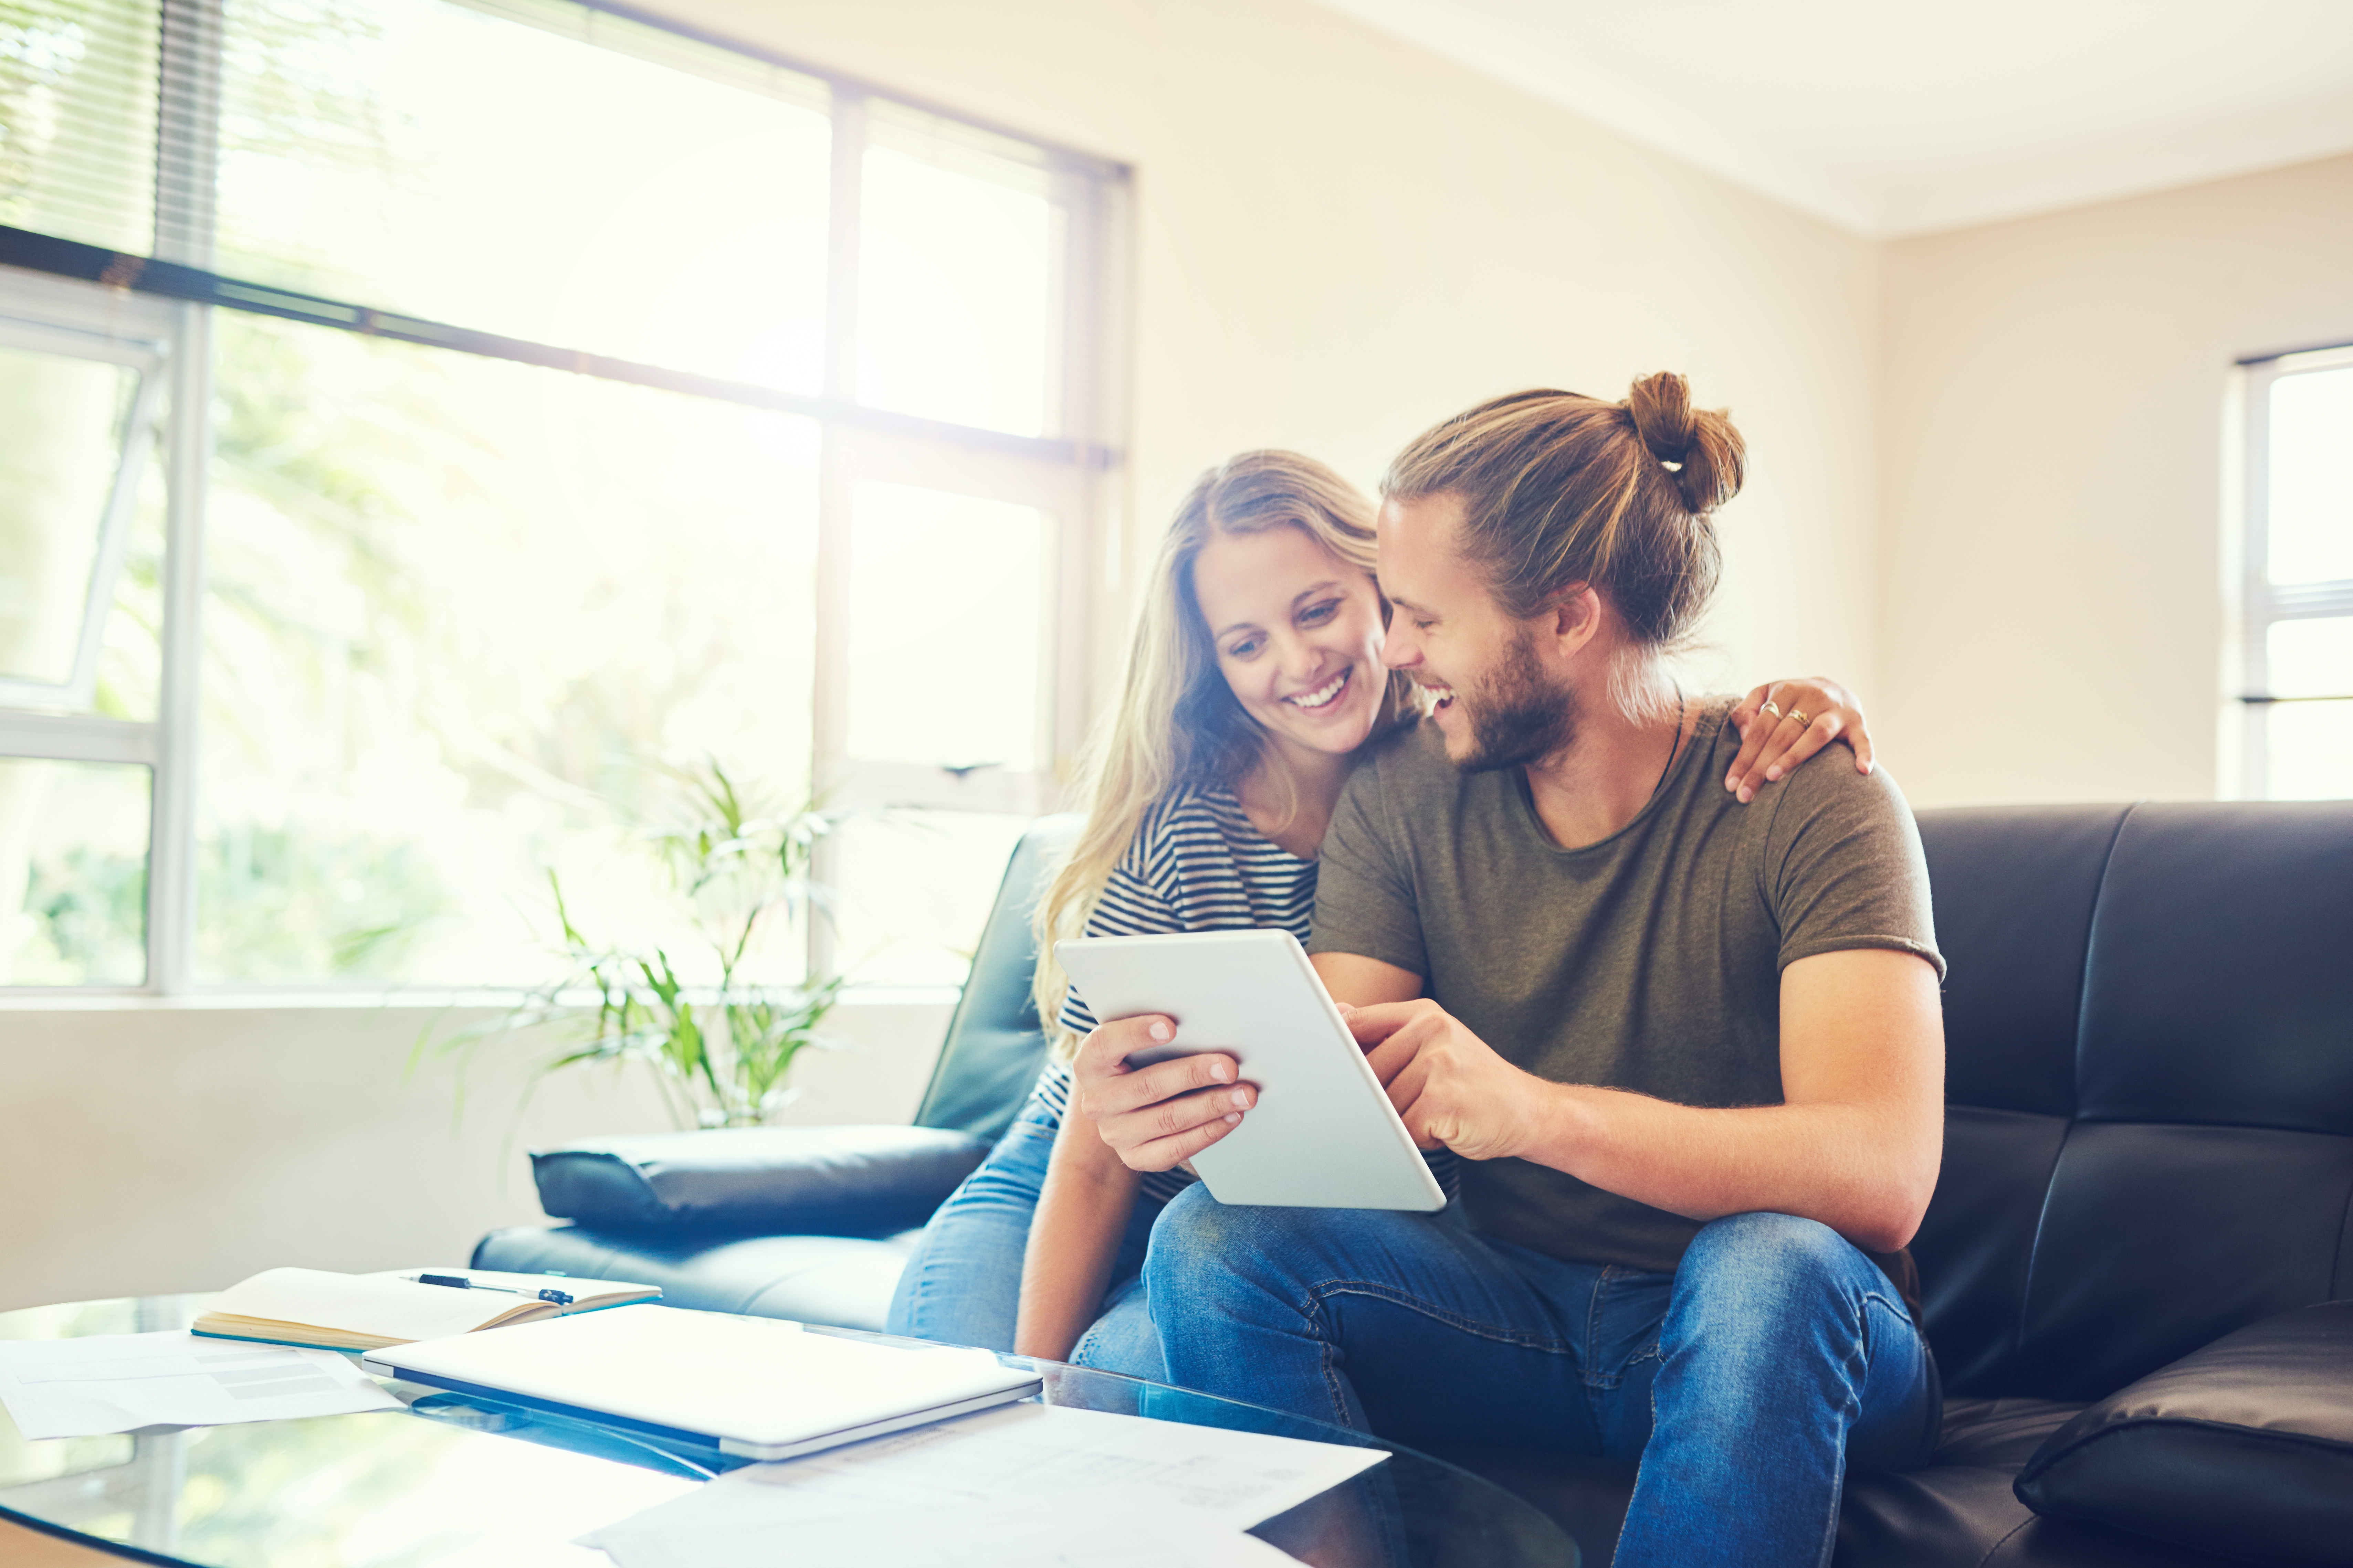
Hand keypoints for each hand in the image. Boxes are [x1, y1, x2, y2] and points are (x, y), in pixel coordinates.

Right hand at [1070, 1015, 1255, 1172]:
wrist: (1120, 1109)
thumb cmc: (1135, 1062)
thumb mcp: (1132, 1044)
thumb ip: (1155, 1033)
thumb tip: (1204, 1024)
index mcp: (1090, 1063)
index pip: (1106, 1044)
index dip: (1136, 1033)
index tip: (1171, 1025)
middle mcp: (1097, 1102)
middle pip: (1148, 1086)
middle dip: (1194, 1074)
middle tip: (1230, 1066)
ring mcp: (1115, 1133)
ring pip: (1168, 1119)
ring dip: (1212, 1105)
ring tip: (1244, 1094)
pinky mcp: (1135, 1158)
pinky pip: (1176, 1149)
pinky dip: (1209, 1132)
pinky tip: (1232, 1117)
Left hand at [1342, 1000, 1547, 1160]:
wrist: (1530, 1112)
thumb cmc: (1473, 1083)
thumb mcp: (1436, 1046)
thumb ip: (1388, 1033)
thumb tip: (1339, 1013)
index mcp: (1425, 1014)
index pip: (1359, 1023)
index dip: (1338, 1050)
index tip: (1324, 1065)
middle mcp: (1432, 1030)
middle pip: (1367, 1072)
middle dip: (1379, 1100)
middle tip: (1413, 1106)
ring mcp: (1438, 1062)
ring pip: (1384, 1104)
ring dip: (1403, 1122)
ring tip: (1437, 1115)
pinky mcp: (1442, 1098)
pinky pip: (1404, 1128)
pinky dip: (1419, 1138)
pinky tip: (1445, 1128)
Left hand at [1725, 677, 1873, 802]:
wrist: (1834, 687)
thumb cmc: (1791, 700)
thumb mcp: (1766, 695)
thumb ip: (1748, 711)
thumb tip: (1742, 734)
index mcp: (1786, 691)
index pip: (1760, 728)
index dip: (1744, 756)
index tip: (1731, 784)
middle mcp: (1813, 698)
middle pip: (1782, 735)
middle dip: (1760, 766)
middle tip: (1745, 794)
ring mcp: (1837, 711)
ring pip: (1815, 735)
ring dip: (1795, 756)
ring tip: (1774, 777)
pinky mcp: (1858, 723)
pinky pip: (1863, 739)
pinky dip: (1864, 754)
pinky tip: (1861, 771)